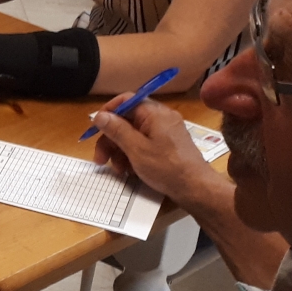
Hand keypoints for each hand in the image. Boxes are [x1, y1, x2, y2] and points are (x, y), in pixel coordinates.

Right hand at [90, 96, 211, 202]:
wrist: (196, 189)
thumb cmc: (166, 168)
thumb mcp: (136, 149)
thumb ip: (117, 130)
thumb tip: (99, 115)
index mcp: (155, 113)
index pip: (126, 101)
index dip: (108, 113)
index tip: (95, 129)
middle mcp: (161, 118)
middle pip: (128, 120)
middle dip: (111, 139)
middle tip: (100, 158)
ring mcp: (166, 132)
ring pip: (134, 134)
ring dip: (120, 150)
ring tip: (117, 169)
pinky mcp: (168, 145)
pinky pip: (144, 143)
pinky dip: (133, 154)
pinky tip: (129, 170)